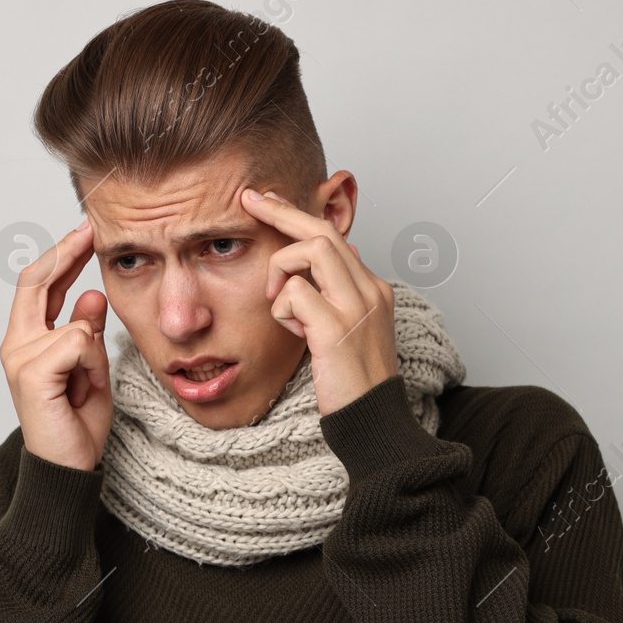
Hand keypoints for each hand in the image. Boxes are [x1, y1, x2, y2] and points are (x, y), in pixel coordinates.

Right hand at [0, 219, 111, 471]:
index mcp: (27, 340)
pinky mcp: (31, 372)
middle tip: (92, 230)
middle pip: (37, 280)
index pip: (39, 284)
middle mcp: (16, 344)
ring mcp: (20, 357)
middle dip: (67, 251)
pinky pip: (78, 343)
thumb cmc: (77, 424)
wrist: (69, 467)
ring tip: (88, 385)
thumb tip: (91, 295)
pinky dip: (92, 365)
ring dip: (95, 353)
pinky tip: (83, 389)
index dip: (62, 255)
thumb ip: (86, 333)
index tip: (86, 232)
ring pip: (76, 324)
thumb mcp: (92, 369)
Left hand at [240, 188, 398, 414]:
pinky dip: (282, 308)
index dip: (298, 214)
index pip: (334, 236)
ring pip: (311, 249)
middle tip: (250, 200)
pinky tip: (293, 332)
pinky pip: (295, 293)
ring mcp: (356, 307)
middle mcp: (369, 290)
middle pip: (322, 230)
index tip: (268, 200)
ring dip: (282, 268)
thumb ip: (338, 297)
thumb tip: (326, 265)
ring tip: (278, 300)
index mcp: (372, 289)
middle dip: (281, 211)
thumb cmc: (354, 384)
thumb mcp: (349, 332)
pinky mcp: (336, 328)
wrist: (373, 422)